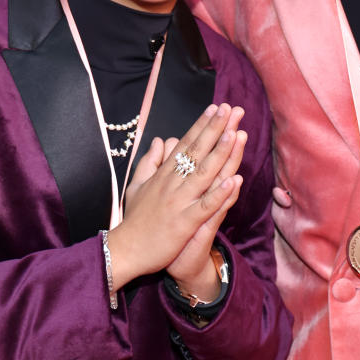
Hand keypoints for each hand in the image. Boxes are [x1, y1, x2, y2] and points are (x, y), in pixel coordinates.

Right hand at [107, 104, 246, 288]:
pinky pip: (205, 206)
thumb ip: (149, 161)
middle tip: (231, 109)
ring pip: (203, 174)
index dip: (202, 126)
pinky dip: (219, 193)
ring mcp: (179, 202)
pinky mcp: (184, 223)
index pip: (186, 145)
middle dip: (215, 129)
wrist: (125, 251)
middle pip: (197, 152)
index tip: (216, 109)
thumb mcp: (136, 185)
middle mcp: (172, 184)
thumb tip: (161, 140)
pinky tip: (234, 180)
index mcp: (163, 175)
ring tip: (234, 133)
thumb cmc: (133, 220)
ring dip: (220, 153)